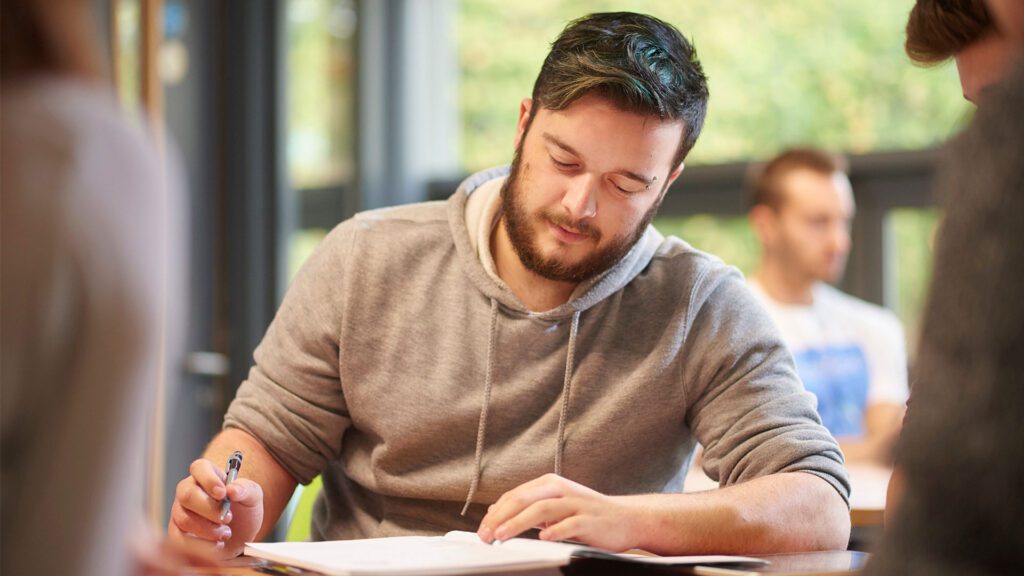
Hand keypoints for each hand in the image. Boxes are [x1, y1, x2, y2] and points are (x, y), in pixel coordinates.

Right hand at [168, 458, 263, 558]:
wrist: (240, 537)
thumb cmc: (243, 511)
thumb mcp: (253, 497)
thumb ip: (246, 489)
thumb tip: (232, 489)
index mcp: (207, 475)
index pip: (199, 467)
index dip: (209, 480)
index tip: (223, 494)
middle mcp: (188, 491)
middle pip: (187, 495)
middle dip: (209, 509)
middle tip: (228, 518)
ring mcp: (180, 512)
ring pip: (184, 519)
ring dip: (209, 530)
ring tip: (226, 533)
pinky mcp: (177, 533)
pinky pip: (180, 540)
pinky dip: (202, 545)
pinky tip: (217, 545)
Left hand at [477, 473, 640, 551]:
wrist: (626, 518)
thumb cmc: (588, 514)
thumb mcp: (555, 506)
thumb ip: (530, 507)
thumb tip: (497, 511)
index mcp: (549, 484)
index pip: (515, 496)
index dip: (495, 513)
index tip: (482, 529)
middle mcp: (561, 490)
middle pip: (524, 499)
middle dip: (501, 517)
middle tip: (486, 534)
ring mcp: (575, 503)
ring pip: (541, 509)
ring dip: (518, 523)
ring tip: (502, 535)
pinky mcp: (589, 519)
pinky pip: (569, 524)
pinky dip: (554, 531)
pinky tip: (543, 539)